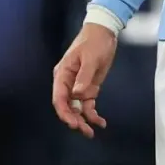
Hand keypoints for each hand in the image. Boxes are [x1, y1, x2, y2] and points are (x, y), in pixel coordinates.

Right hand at [52, 23, 117, 137]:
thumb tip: (78, 94)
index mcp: (63, 74)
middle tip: (85, 131)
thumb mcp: (91, 57)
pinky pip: (88, 105)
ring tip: (91, 132)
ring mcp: (78, 87)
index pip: (59, 98)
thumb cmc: (94, 42)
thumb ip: (84, 76)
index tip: (73, 123)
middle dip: (74, 120)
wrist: (104, 32)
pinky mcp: (89, 88)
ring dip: (83, 121)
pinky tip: (101, 122)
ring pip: (77, 108)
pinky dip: (93, 114)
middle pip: (67, 106)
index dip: (64, 113)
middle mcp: (68, 83)